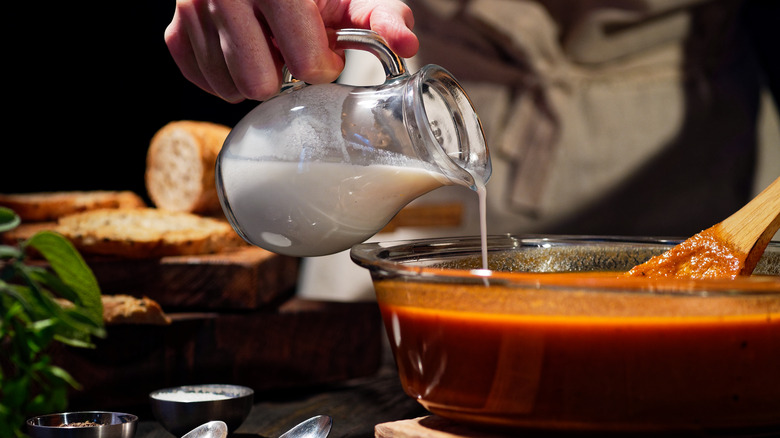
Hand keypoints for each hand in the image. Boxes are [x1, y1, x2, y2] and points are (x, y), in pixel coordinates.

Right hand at [165, 0, 417, 101]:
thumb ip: (381, 15)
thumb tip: (407, 46)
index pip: (305, 64)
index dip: (322, 67)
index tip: (323, 53)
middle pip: (259, 85)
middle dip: (285, 79)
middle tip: (292, 55)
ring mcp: (193, 11)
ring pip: (230, 89)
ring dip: (257, 77)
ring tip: (267, 48)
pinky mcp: (175, 29)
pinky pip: (202, 81)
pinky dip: (226, 77)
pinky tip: (243, 53)